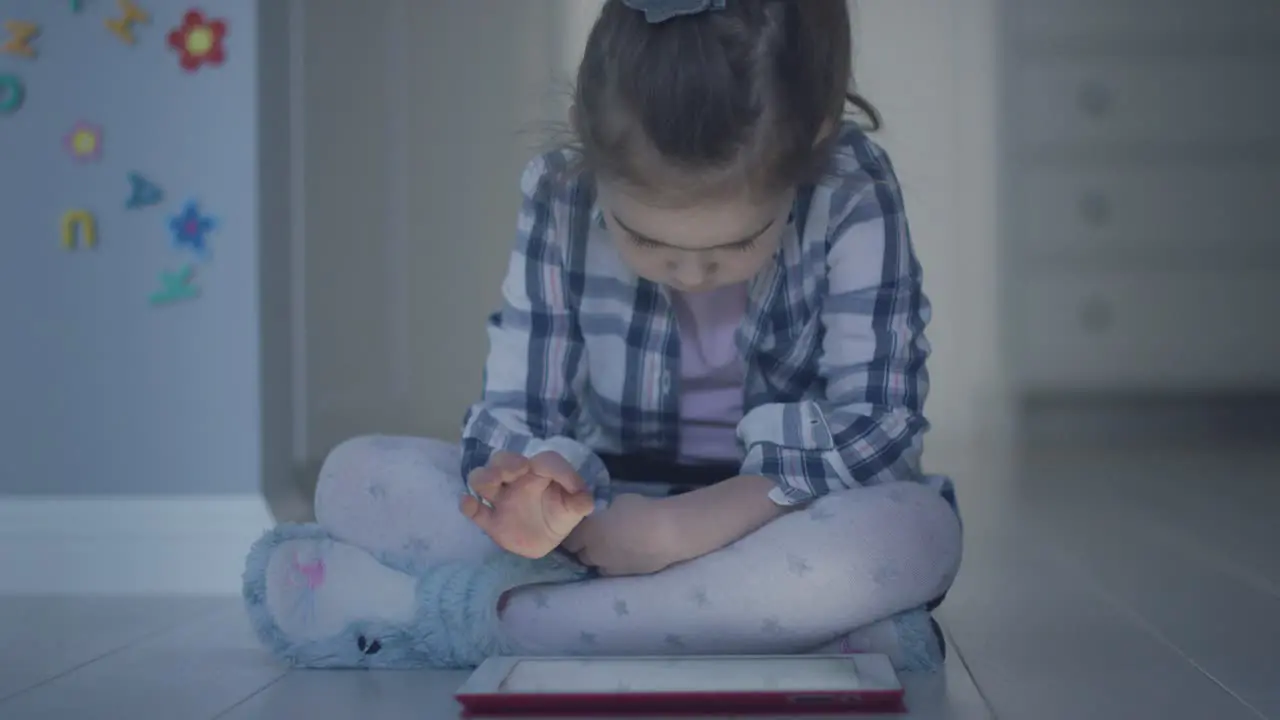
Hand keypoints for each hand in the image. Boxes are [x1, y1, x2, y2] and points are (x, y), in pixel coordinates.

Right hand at [459, 451, 594, 558]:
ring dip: (485, 477)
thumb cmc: (559, 514)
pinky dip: (468, 506)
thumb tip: (584, 498)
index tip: (571, 486)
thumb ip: (581, 501)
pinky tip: (468, 503)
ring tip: (495, 483)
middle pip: (502, 459)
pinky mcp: (491, 521)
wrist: (547, 540)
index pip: (544, 460)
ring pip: (482, 479)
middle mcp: (516, 480)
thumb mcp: (576, 508)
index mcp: (539, 472)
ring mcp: (501, 499)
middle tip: (517, 471)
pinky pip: (475, 511)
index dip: (555, 467)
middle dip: (506, 462)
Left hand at [561, 493, 677, 575]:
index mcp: (588, 533)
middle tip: (595, 535)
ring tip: (611, 545)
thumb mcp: (615, 502)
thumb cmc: (640, 510)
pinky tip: (625, 553)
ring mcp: (609, 567)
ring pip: (595, 564)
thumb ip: (601, 513)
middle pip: (580, 555)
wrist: (666, 533)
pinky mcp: (624, 575)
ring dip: (598, 557)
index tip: (581, 526)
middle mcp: (593, 554)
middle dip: (583, 546)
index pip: (569, 539)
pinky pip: (611, 570)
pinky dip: (613, 563)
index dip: (574, 533)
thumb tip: (599, 516)